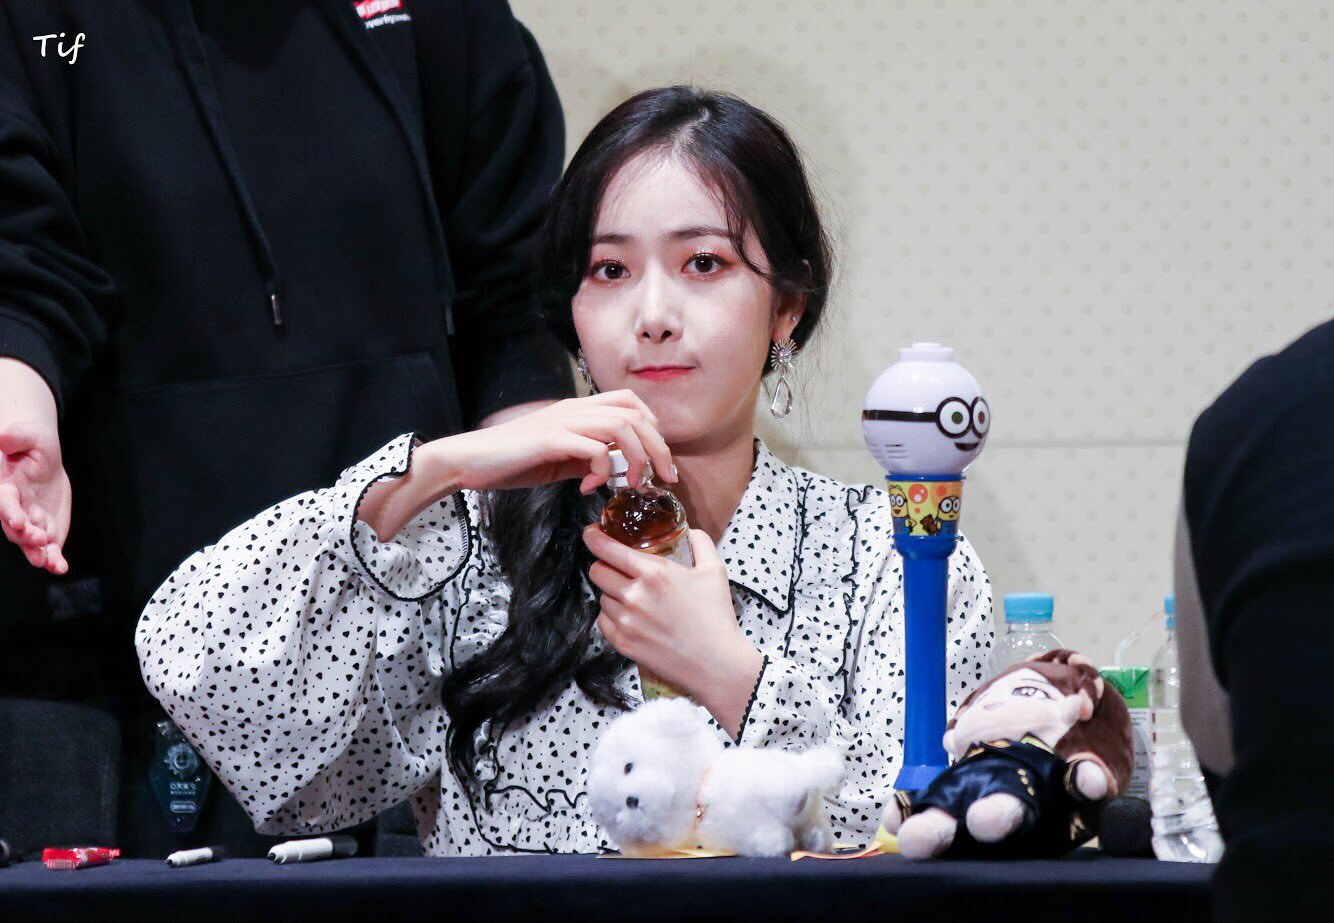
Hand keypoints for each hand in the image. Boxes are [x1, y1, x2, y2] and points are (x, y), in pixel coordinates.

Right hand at [0, 422, 70, 573]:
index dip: (9, 511)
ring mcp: (31, 523)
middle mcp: (15, 510)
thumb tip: (3, 436)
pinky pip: (49, 549)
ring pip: (30, 542)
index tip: (16, 519)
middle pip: (15, 527)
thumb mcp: (29, 435)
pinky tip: (60, 568)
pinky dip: (54, 559)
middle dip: (24, 534)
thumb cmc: (33, 445)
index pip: (5, 502)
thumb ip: (17, 437)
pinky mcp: (48, 532)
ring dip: (37, 552)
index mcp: (6, 488)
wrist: (45, 461)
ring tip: (46, 561)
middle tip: (37, 538)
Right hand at [432, 389, 675, 494]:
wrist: (470, 460)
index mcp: (577, 409)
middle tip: (665, 477)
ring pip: (622, 425)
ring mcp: (562, 421)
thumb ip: (587, 458)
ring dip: (637, 457)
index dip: (652, 425)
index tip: (657, 457)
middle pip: (635, 414)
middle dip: (658, 447)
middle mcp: (574, 408)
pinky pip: (593, 448)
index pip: (629, 401)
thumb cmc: (512, 461)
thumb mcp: (560, 458)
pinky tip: (589, 488)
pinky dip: (601, 470)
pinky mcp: (550, 439)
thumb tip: (614, 470)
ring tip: (634, 483)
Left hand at [585, 525, 763, 739]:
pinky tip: (632, 619)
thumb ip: (701, 543)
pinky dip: (613, 617)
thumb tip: (690, 531)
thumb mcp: (715, 571)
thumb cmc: (716, 617)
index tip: (592, 533)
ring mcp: (625, 621)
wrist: (715, 663)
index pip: (608, 549)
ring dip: (612, 594)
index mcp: (654, 573)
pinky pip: (603, 621)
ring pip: (601, 597)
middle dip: (604, 566)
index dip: (594, 538)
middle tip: (619, 570)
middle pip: (597, 571)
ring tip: (635, 600)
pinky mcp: (622, 643)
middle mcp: (634, 595)